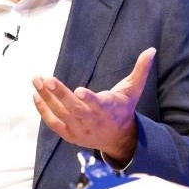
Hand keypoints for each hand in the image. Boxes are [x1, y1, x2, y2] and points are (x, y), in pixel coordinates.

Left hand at [32, 47, 155, 164]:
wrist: (118, 138)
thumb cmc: (123, 109)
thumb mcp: (133, 90)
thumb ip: (141, 70)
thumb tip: (151, 50)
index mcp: (109, 110)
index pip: (98, 105)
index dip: (89, 99)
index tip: (78, 91)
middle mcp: (93, 121)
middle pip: (75, 109)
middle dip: (60, 94)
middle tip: (47, 79)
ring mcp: (80, 130)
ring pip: (61, 114)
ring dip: (47, 97)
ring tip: (37, 80)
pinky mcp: (69, 134)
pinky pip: (53, 123)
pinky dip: (43, 110)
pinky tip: (36, 94)